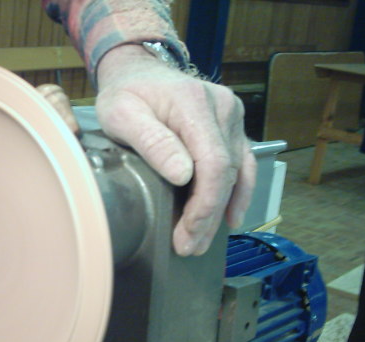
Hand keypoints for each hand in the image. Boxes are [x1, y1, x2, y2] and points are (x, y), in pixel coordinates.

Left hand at [95, 45, 256, 255]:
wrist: (138, 70)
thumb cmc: (126, 93)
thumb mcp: (122, 113)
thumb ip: (152, 141)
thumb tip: (182, 175)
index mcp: (195, 104)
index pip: (213, 164)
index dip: (204, 206)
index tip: (187, 233)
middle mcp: (223, 108)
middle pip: (226, 173)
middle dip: (208, 216)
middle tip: (188, 247)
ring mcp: (231, 116)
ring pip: (237, 172)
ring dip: (221, 211)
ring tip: (201, 241)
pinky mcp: (231, 126)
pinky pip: (242, 164)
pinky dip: (237, 193)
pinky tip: (229, 217)